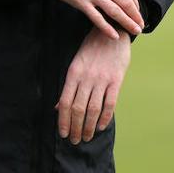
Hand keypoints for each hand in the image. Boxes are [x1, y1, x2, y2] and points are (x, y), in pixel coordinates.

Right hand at [39, 0, 142, 39]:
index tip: (137, 12)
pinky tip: (114, 36)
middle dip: (135, 16)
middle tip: (141, 26)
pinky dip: (107, 28)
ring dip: (127, 23)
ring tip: (134, 31)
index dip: (135, 3)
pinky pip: (97, 18)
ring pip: (114, 11)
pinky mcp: (80, 1)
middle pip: (125, 2)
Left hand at [57, 29, 130, 144]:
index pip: (65, 102)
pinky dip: (105, 118)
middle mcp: (86, 78)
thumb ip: (68, 86)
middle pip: (78, 109)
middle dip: (75, 128)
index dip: (63, 121)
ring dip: (89, 127)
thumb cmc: (92, 49)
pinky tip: (101, 127)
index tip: (62, 133)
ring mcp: (102, 79)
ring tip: (86, 137)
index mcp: (73, 73)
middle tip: (74, 140)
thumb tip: (56, 107)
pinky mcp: (116, 80)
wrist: (113, 32)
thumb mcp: (76, 63)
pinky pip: (110, 103)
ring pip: (93, 109)